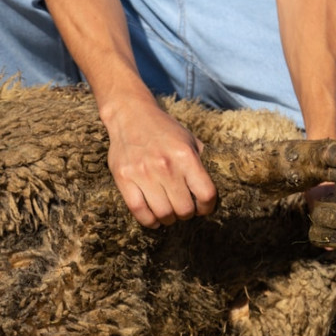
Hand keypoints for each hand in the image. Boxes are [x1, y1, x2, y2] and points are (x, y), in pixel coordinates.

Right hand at [104, 101, 217, 227]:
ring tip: (170, 213)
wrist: (130, 114)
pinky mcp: (124, 178)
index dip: (208, 207)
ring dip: (170, 219)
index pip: (206, 194)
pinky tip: (155, 218)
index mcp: (185, 155)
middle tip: (184, 209)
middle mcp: (165, 165)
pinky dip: (150, 221)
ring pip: (163, 214)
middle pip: (184, 209)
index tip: (204, 207)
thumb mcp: (189, 139)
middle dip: (188, 214)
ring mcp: (142, 173)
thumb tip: (212, 189)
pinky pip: (139, 212)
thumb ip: (202, 163)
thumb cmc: (164, 129)